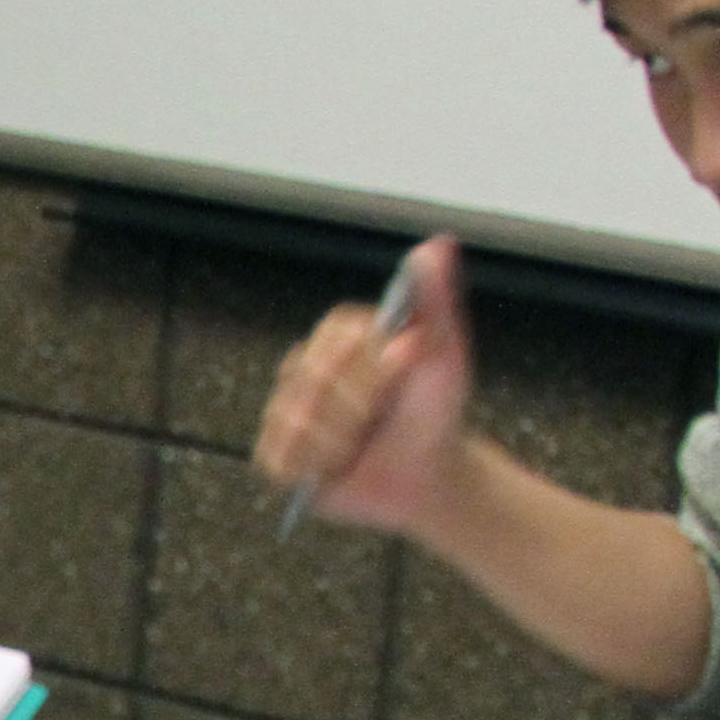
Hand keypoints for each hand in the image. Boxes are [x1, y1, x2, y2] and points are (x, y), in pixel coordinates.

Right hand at [254, 238, 475, 533]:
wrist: (426, 476)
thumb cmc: (435, 412)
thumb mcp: (444, 353)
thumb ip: (435, 298)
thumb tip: (438, 243)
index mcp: (339, 335)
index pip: (335, 342)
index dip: (371, 367)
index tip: (401, 374)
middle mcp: (305, 366)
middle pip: (312, 381)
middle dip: (359, 407)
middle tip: (382, 416)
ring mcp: (285, 410)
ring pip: (296, 421)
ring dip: (341, 441)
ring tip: (361, 444)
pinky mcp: (276, 455)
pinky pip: (281, 458)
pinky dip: (316, 467)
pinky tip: (337, 466)